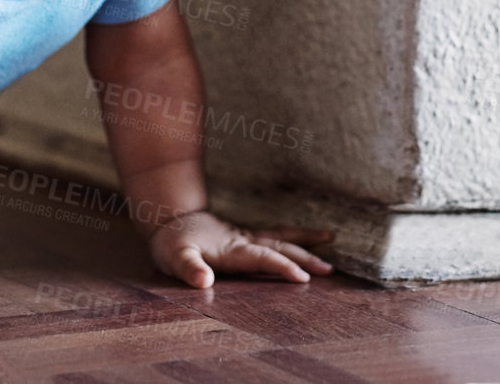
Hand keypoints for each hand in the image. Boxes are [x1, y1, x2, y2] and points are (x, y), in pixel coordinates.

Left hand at [148, 210, 333, 287]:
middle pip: (280, 247)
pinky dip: (292, 236)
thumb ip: (189, 269)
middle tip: (330, 270)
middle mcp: (244, 241)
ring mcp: (246, 237)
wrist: (169, 217)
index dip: (282, 267)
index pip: (263, 258)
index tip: (303, 278)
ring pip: (281, 237)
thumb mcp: (174, 257)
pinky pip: (274, 236)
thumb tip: (204, 282)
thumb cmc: (172, 242)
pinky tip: (302, 239)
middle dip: (305, 258)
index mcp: (233, 249)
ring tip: (330, 237)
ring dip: (304, 240)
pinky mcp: (244, 237)